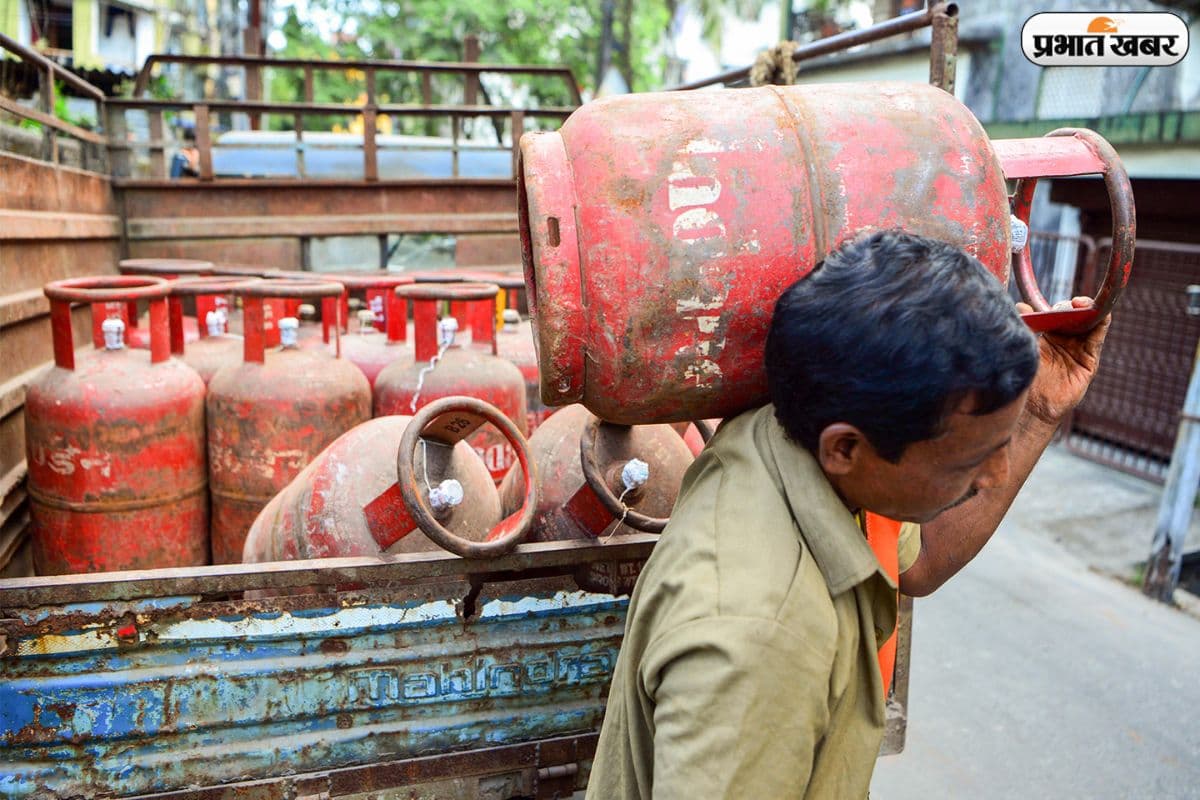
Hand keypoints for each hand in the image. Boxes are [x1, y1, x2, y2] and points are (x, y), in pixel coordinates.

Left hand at [1015, 296, 1111, 425]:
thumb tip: (1020, 305)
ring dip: (1089, 311)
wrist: (1034, 407)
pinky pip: (1097, 338)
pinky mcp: (1089, 360)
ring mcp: (1078, 349)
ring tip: (1082, 305)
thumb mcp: (1025, 350)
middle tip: (1069, 304)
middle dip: (1073, 306)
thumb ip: (1025, 327)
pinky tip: (1101, 314)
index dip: (1059, 306)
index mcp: (1048, 336)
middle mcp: (1065, 340)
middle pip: (1075, 316)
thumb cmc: (1025, 379)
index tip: (1053, 304)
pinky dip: (1101, 323)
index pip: (1058, 314)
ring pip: (1089, 324)